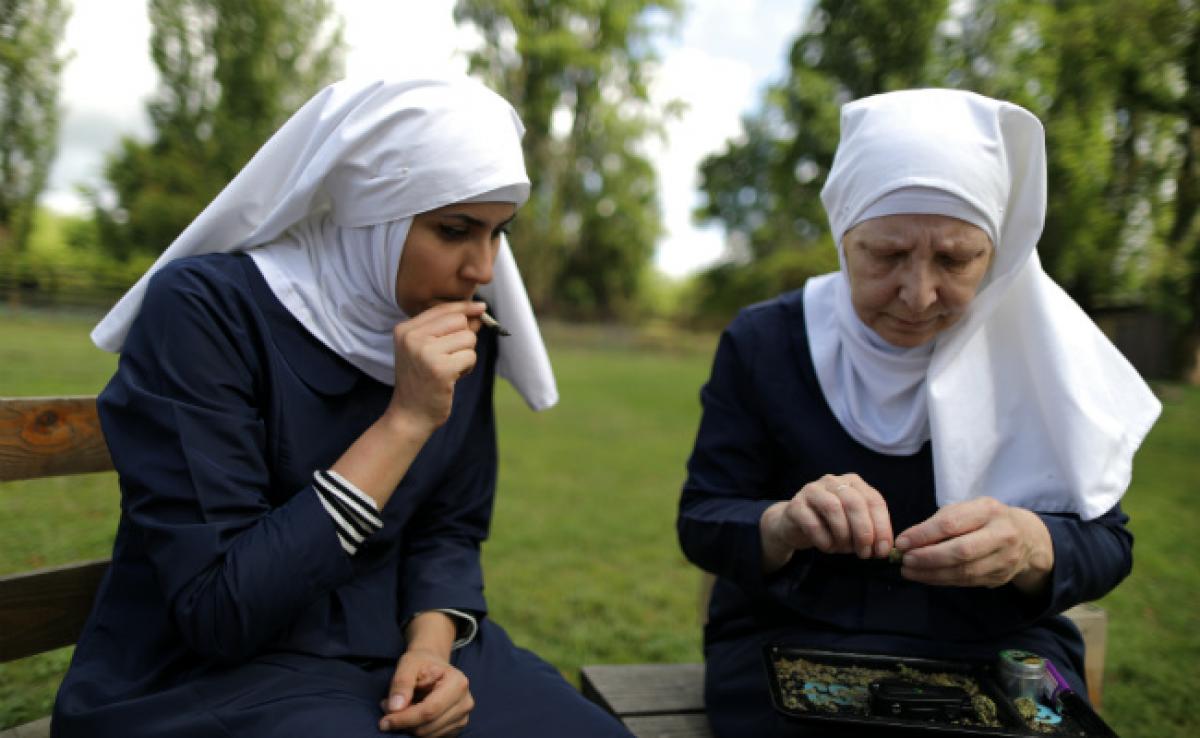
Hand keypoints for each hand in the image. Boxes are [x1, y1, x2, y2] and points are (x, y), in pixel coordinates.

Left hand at [379, 648, 472, 735]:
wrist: (434, 667)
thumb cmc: (421, 663)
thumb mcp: (408, 664)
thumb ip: (401, 684)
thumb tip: (395, 708)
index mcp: (457, 684)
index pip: (429, 711)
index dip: (404, 719)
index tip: (384, 721)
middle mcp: (465, 703)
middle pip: (428, 727)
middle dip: (404, 723)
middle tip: (388, 710)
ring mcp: (463, 717)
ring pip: (429, 735)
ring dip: (409, 727)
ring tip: (400, 709)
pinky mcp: (457, 727)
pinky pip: (433, 737)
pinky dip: (417, 730)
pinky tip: (412, 715)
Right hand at [387, 301, 486, 430]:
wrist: (410, 415)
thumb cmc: (422, 381)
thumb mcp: (427, 350)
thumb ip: (449, 329)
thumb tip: (478, 311)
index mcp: (405, 330)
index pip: (443, 309)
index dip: (465, 307)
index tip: (481, 307)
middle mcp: (412, 337)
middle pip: (459, 320)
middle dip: (465, 337)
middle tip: (452, 356)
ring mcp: (425, 352)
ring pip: (468, 338)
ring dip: (466, 354)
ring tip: (450, 369)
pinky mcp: (440, 369)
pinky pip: (471, 356)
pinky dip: (468, 367)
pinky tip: (453, 378)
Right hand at [760, 473, 893, 571]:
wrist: (795, 526)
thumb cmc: (830, 526)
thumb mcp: (854, 526)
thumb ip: (870, 532)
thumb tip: (883, 549)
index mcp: (854, 483)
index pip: (874, 501)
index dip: (882, 527)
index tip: (882, 551)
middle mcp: (834, 482)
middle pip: (854, 503)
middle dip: (863, 531)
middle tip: (864, 553)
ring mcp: (812, 490)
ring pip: (833, 508)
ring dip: (843, 534)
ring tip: (844, 549)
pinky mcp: (795, 505)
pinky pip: (812, 522)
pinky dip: (823, 539)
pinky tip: (827, 547)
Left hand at [894, 497, 1053, 593]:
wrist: (1028, 538)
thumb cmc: (986, 519)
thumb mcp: (968, 510)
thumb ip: (940, 522)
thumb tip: (908, 541)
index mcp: (989, 511)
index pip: (951, 523)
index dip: (923, 535)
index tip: (902, 542)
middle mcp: (1001, 535)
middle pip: (961, 551)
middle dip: (928, 558)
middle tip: (905, 561)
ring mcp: (1004, 559)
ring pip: (964, 571)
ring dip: (931, 574)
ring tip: (909, 571)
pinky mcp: (1000, 577)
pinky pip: (966, 582)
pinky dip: (942, 580)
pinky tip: (925, 577)